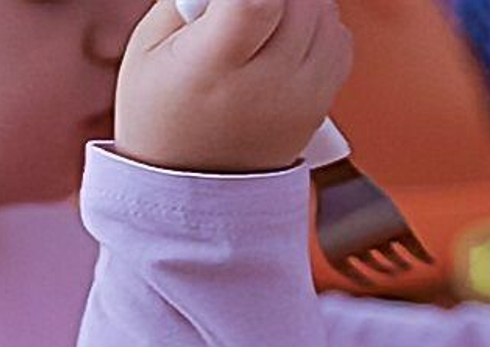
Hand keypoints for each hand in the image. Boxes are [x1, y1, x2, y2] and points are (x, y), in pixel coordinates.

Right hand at [115, 0, 352, 173]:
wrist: (194, 185)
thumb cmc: (162, 112)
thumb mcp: (148, 49)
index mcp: (213, 68)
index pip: (258, 2)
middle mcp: (267, 84)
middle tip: (244, 6)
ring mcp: (301, 97)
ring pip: (326, 12)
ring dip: (299, 2)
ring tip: (264, 18)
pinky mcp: (321, 105)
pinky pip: (340, 41)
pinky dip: (321, 27)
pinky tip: (287, 38)